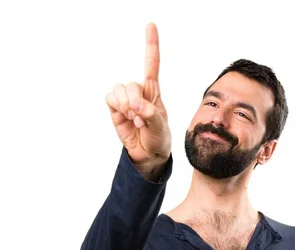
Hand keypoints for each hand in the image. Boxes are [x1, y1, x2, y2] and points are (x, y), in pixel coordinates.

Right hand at [105, 23, 170, 167]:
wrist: (148, 155)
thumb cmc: (158, 138)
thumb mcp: (160, 127)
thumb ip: (150, 114)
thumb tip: (136, 105)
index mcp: (153, 92)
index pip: (151, 64)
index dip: (151, 44)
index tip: (150, 25)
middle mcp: (138, 92)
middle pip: (131, 84)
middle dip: (134, 102)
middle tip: (141, 119)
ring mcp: (125, 100)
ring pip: (119, 90)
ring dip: (125, 106)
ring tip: (134, 120)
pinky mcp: (115, 109)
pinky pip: (110, 99)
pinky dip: (116, 107)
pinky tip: (125, 117)